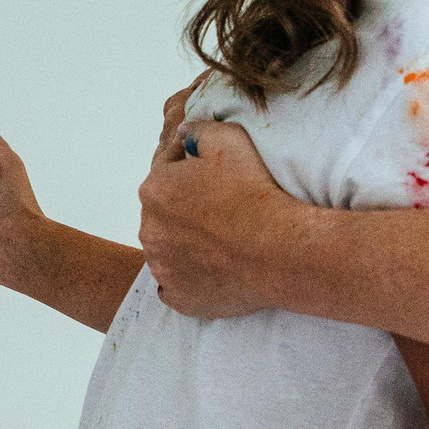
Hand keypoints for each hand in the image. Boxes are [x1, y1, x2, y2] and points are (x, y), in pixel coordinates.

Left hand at [136, 106, 291, 319]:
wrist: (278, 250)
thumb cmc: (254, 192)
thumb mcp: (228, 139)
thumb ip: (198, 130)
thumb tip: (183, 133)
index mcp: (154, 190)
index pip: (167, 173)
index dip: (193, 171)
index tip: (218, 177)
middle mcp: (149, 230)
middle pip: (165, 214)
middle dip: (187, 209)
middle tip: (224, 210)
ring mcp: (162, 267)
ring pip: (169, 250)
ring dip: (187, 244)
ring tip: (222, 241)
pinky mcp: (179, 298)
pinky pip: (178, 286)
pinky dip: (192, 278)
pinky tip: (215, 270)